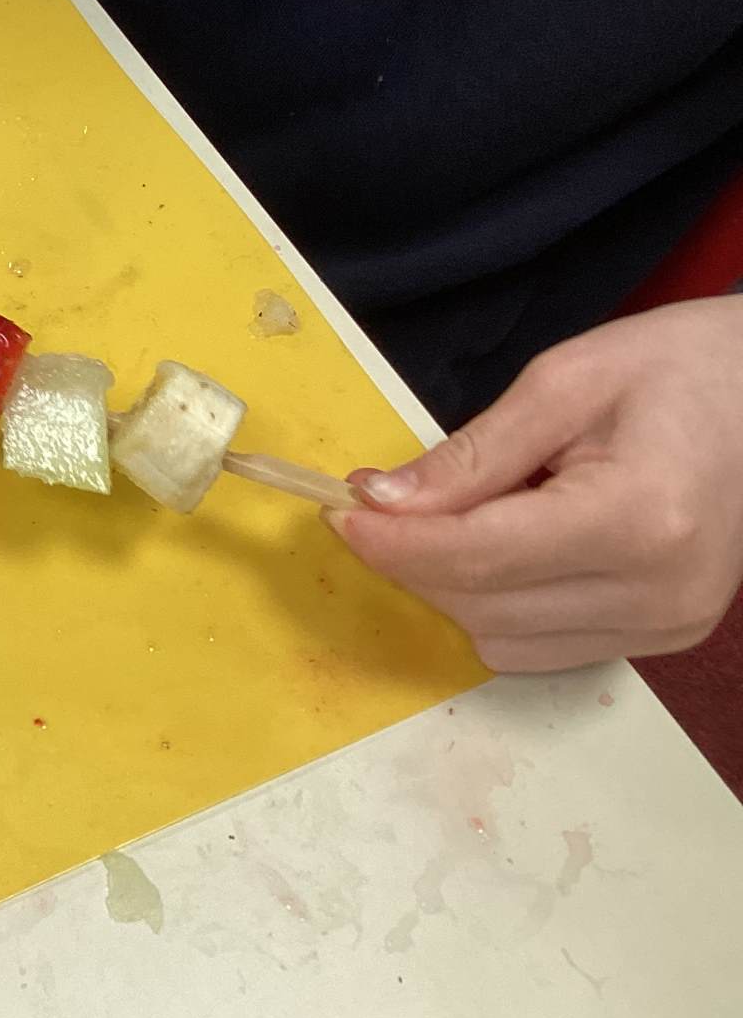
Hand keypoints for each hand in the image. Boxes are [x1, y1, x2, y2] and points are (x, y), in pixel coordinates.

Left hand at [329, 296, 742, 670]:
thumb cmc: (678, 369)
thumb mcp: (566, 382)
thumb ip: (471, 452)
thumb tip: (382, 501)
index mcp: (640, 518)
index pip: (479, 556)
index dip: (394, 542)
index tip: (340, 511)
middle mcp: (658, 593)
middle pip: (481, 605)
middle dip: (412, 560)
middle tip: (376, 504)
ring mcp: (667, 627)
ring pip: (500, 640)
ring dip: (450, 585)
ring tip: (460, 514)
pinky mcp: (664, 639)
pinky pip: (538, 647)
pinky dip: (494, 604)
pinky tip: (503, 544)